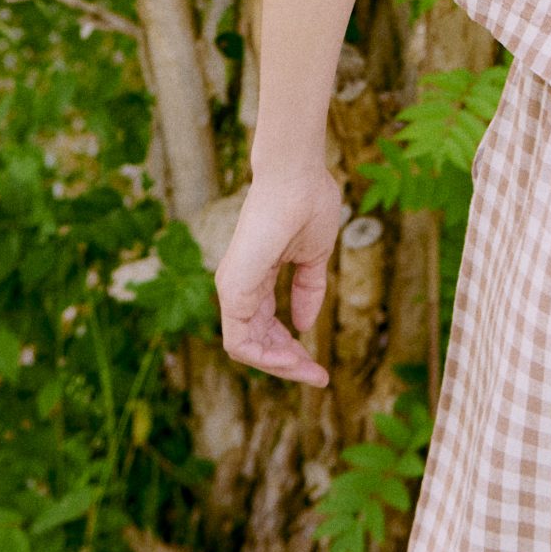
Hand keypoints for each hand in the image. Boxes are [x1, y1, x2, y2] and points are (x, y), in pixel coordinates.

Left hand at [213, 164, 344, 385]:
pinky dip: (266, 358)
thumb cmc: (307, 203)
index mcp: (255, 276)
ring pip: (245, 348)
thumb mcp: (313, 256)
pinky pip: (240, 341)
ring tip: (309, 372)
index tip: (318, 365)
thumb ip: (307, 289)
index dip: (291, 349)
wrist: (296, 175)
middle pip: (256, 343)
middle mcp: (238, 285)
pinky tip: (293, 360)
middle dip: (288, 364)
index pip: (266, 327)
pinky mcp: (232, 289)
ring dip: (278, 366)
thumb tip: (305, 326)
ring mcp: (232, 287)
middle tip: (318, 376)